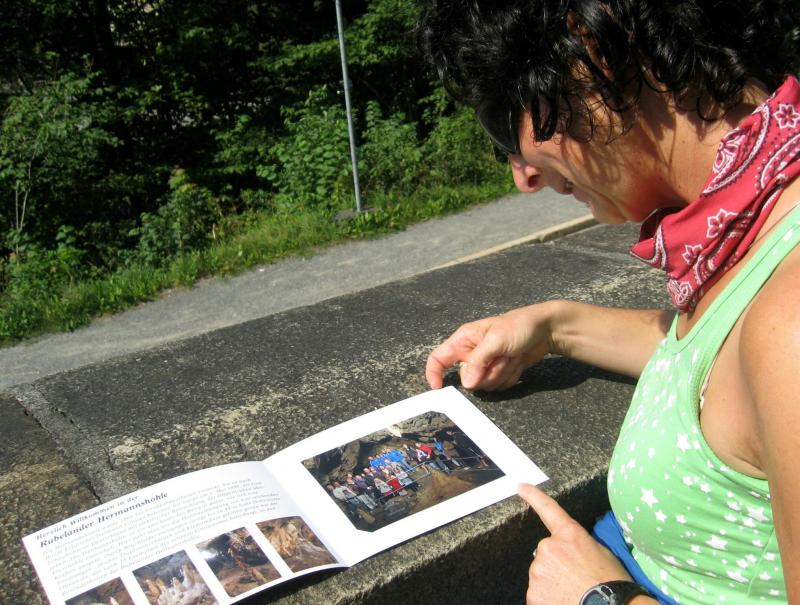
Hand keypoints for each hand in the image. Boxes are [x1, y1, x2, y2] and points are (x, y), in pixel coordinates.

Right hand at [425, 304, 554, 390]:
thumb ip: (478, 361)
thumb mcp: (496, 340)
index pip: (438, 358)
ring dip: (501, 374)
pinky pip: (499, 386)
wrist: (546, 330)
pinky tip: (517, 362)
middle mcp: (472, 354)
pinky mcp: (500, 373)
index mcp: (464, 340)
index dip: (434, 374)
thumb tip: (467, 384)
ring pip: (485, 385)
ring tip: (511, 356)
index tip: (439, 389)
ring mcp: (486, 365)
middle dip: (486, 373)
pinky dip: (510, 377)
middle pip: (467, 379)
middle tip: (501, 358)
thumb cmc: (519, 326)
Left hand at [519, 484, 634, 604]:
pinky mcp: (534, 593)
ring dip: (552, 582)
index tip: (519, 485)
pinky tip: (564, 601)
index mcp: (568, 534)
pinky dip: (547, 599)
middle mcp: (549, 547)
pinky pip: (538, 594)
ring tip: (573, 592)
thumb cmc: (611, 583)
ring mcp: (539, 571)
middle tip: (576, 578)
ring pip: (542, 575)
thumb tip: (570, 552)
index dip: (532, 495)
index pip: (548, 509)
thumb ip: (577, 545)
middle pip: (546, 554)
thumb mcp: (600, 553)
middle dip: (557, 564)